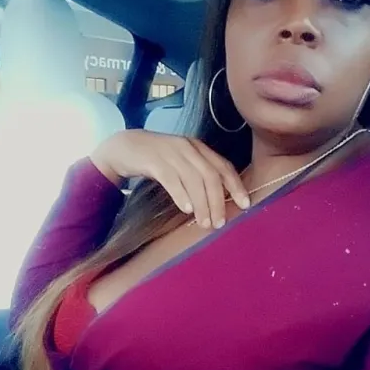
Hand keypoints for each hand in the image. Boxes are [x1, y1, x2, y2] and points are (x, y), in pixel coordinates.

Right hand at [90, 129, 249, 228]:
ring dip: (202, 204)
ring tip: (204, 222)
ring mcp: (171, 153)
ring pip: (194, 180)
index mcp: (198, 147)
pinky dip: (181, 195)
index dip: (236, 186)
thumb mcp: (182, 163)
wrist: (124, 147)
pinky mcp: (153, 161)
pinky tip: (187, 209)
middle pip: (211, 176)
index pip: (223, 166)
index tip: (245, 204)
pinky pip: (171, 179)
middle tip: (219, 222)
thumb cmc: (157, 159)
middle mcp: (188, 148)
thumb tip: (218, 201)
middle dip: (218, 201)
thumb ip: (199, 175)